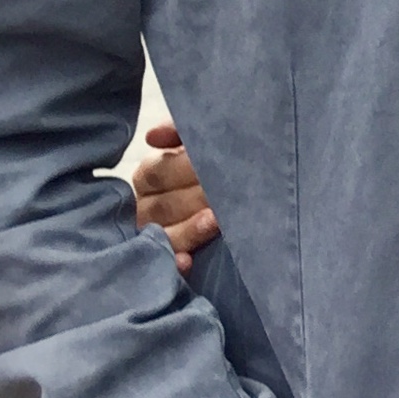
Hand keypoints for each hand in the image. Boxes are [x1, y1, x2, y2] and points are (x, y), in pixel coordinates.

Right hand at [131, 122, 218, 272]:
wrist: (252, 204)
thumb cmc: (226, 167)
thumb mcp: (202, 146)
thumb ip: (182, 132)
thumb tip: (154, 136)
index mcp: (150, 176)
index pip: (157, 173)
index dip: (184, 169)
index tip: (209, 165)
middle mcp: (146, 207)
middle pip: (163, 205)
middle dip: (196, 197)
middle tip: (227, 193)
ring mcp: (156, 237)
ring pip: (164, 235)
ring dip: (188, 230)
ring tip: (215, 220)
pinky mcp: (172, 260)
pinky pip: (168, 265)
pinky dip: (177, 263)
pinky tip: (188, 261)